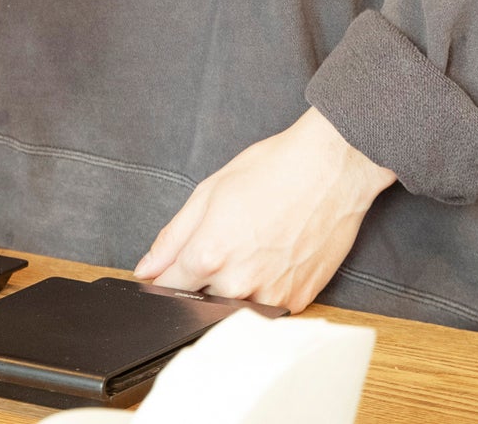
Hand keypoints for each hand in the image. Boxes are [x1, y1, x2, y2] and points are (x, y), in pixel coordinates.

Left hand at [134, 109, 393, 311]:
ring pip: (236, 308)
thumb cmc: (273, 170)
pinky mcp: (298, 302)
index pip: (169, 288)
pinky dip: (264, 288)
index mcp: (209, 254)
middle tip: (227, 241)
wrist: (331, 169)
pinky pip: (268, 307)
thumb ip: (173, 236)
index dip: (165, 278)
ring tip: (253, 245)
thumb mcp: (210, 191)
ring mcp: (270, 296)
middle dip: (203, 279)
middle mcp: (238, 283)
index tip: (169, 272)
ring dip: (235, 286)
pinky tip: (274, 256)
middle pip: (202, 301)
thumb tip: (147, 268)